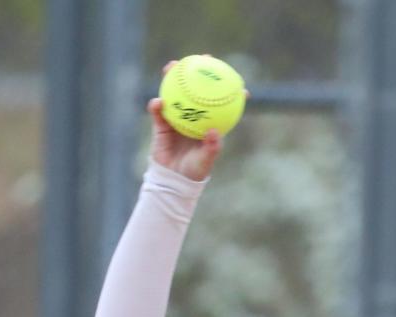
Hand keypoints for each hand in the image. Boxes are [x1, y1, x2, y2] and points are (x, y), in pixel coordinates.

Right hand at [147, 62, 222, 180]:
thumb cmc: (194, 170)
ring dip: (173, 77)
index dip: (228, 91)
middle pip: (196, 89)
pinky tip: (158, 102)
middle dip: (199, 71)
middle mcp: (193, 116)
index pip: (219, 104)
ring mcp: (177, 117)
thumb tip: (214, 131)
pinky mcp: (161, 124)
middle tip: (204, 58)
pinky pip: (158, 112)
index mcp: (207, 123)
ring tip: (172, 67)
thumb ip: (212, 147)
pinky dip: (157, 106)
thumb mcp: (206, 160)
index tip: (237, 82)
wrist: (174, 179)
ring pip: (175, 92)